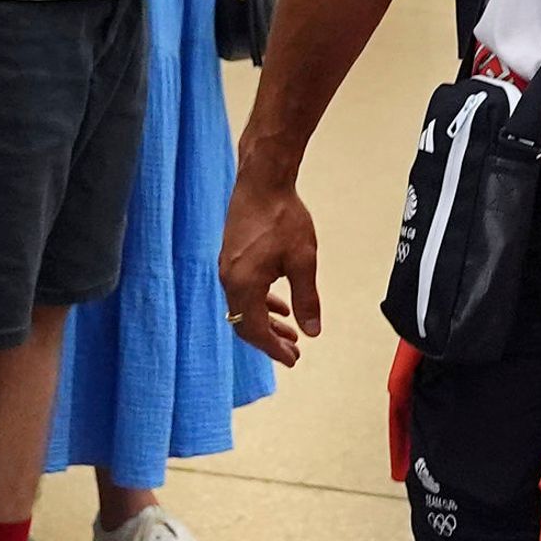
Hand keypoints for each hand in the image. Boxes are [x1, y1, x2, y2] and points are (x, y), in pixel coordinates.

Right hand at [219, 172, 320, 364]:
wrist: (262, 181)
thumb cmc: (282, 217)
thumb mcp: (302, 261)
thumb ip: (306, 299)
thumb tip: (312, 331)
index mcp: (244, 284)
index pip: (256, 330)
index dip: (274, 349)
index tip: (293, 359)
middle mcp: (230, 279)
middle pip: (246, 323)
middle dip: (270, 340)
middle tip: (293, 351)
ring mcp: (228, 268)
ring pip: (245, 307)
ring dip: (266, 322)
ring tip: (289, 331)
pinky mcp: (231, 257)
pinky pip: (243, 291)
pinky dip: (261, 303)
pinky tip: (279, 304)